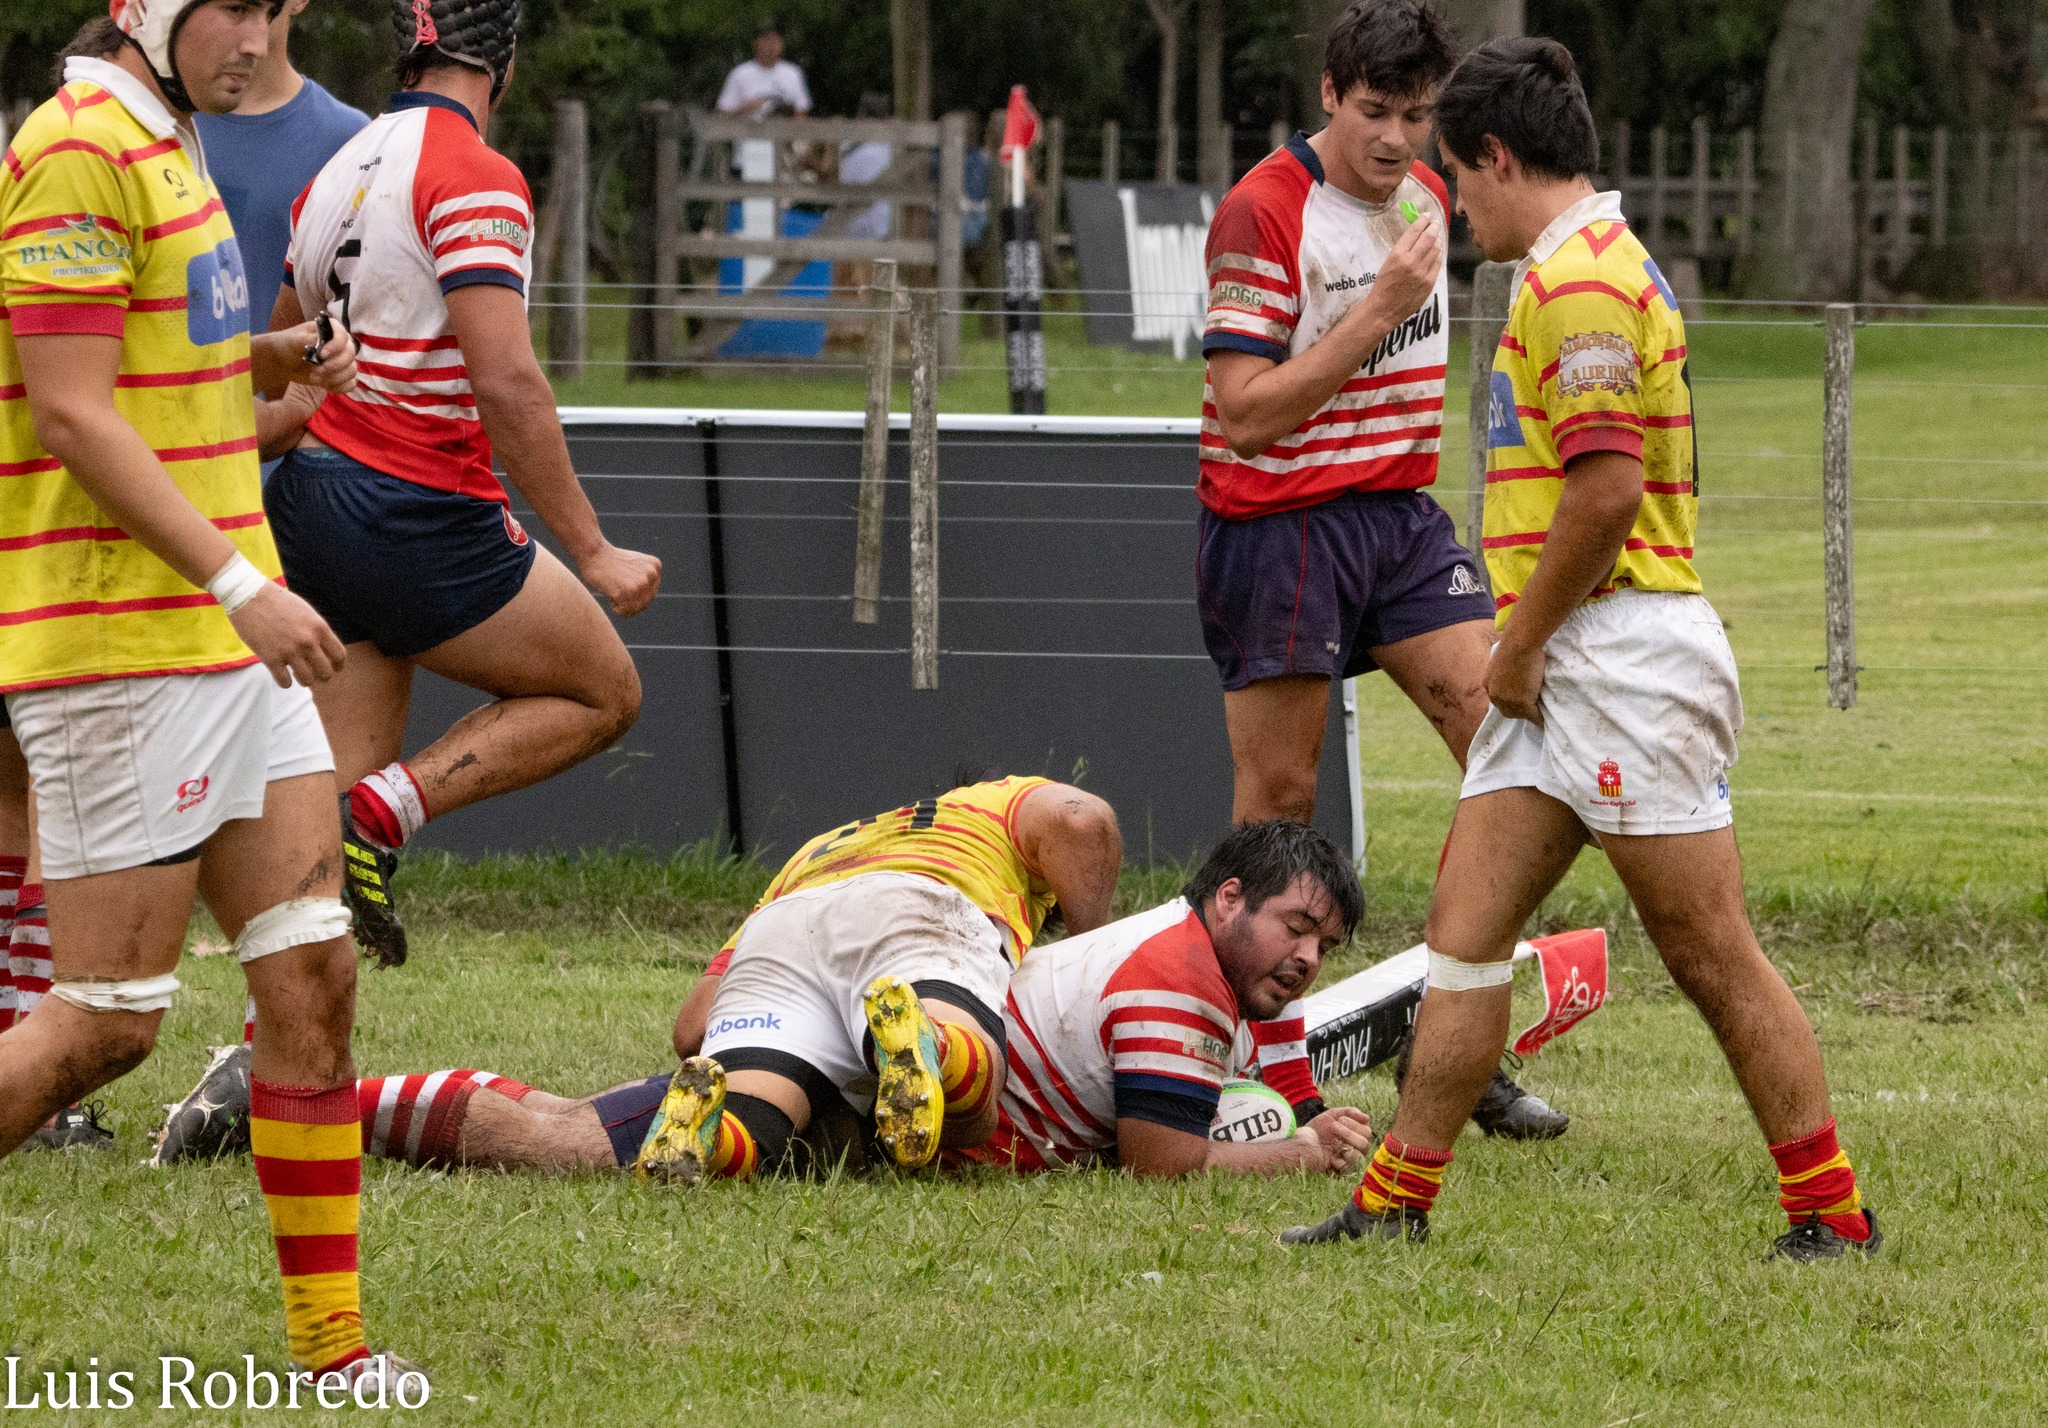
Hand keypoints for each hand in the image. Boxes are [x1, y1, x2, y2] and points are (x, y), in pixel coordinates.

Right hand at [228, 583, 347, 687]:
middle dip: (321, 676)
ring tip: (297, 675)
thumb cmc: (277, 601)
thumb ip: (316, 629)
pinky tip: (281, 675)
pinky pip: (284, 682)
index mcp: (319, 628)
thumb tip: (323, 647)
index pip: (339, 655)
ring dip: (303, 680)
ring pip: (307, 680)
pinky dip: (284, 682)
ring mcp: (289, 651)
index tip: (335, 668)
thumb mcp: (305, 611)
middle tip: (314, 673)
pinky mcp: (270, 658)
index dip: (338, 665)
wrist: (249, 595)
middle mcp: (307, 641)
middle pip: (325, 672)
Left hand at [275, 318, 357, 393]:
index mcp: (331, 330)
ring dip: (334, 377)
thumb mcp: (294, 340)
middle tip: (316, 370)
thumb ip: (308, 339)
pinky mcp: (341, 375)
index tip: (321, 355)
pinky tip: (324, 385)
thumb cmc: (289, 345)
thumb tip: (320, 339)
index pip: (342, 336)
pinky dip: (339, 386)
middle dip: (334, 365)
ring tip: (314, 378)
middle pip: (350, 355)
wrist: (284, 362)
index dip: (335, 346)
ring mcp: (343, 361)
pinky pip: (350, 384)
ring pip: (351, 371)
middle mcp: (341, 344)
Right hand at [578, 542, 661, 616]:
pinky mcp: (629, 591)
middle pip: (644, 604)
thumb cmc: (608, 561)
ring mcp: (641, 583)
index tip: (622, 586)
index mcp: (655, 566)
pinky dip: (615, 607)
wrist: (593, 552)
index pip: (650, 595)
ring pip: (634, 610)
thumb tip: (645, 601)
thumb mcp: (634, 567)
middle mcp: (652, 574)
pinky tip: (610, 593)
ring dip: (622, 605)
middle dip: (628, 602)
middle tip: (616, 588)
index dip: (634, 596)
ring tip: (613, 590)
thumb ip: (644, 579)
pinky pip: (624, 611)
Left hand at [1302, 1106, 1374, 1171]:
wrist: (1301, 1144)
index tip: (1340, 1119)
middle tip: (1333, 1127)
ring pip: (1360, 1157)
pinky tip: (1330, 1158)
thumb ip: (1349, 1112)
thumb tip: (1366, 1117)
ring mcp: (1349, 1161)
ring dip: (1345, 1146)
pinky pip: (1350, 1169)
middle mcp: (1355, 1149)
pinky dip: (1341, 1161)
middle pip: (1365, 1144)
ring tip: (1332, 1142)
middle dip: (1349, 1134)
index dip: (1355, 1125)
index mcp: (1356, 1136)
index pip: (1366, 1131)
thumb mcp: (1332, 1115)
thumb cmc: (1317, 1130)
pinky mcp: (1342, 1172)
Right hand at [1363, 212, 1443, 325]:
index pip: (1415, 231)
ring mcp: (1422, 273)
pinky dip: (1439, 254)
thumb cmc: (1383, 286)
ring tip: (1437, 235)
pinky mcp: (1429, 282)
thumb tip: (1417, 235)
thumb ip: (1403, 249)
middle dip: (1434, 227)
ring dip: (1438, 239)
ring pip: (1436, 249)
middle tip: (1435, 223)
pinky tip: (1437, 251)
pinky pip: (1438, 263)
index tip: (1426, 215)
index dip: (1422, 220)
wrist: (1384, 310)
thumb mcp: (1388, 262)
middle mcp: (1411, 262)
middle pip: (1429, 237)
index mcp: (1398, 255)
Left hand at [1486, 634, 1546, 724]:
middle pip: (1506, 710)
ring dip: (1529, 715)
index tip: (1519, 701)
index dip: (1510, 701)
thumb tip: (1514, 671)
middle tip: (1530, 709)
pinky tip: (1544, 719)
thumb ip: (1504, 670)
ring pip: (1519, 714)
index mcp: (1488, 683)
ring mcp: (1507, 700)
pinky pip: (1532, 715)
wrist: (1521, 644)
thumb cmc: (1514, 645)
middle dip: (1517, 711)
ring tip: (1538, 715)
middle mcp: (1494, 694)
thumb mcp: (1503, 660)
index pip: (1498, 699)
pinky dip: (1538, 718)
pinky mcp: (1521, 702)